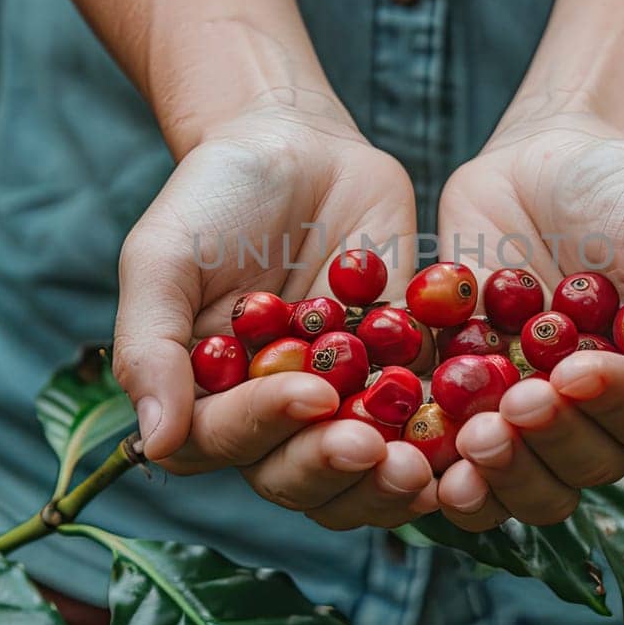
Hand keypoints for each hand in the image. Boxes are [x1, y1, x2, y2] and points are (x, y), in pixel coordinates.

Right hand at [112, 91, 436, 528]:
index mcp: (208, 401)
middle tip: (376, 449)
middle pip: (299, 478)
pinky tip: (473, 428)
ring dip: (392, 479)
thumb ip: (150, 345)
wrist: (295, 145)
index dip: (269, 429)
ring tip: (423, 465)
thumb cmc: (212, 197)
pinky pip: (427, 420)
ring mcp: (343, 401)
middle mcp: (274, 418)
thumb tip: (155, 442)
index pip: (229, 444)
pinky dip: (448, 434)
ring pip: (364, 471)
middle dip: (337, 469)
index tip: (310, 394)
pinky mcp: (404, 372)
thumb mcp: (163, 257)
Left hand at [435, 113, 623, 529]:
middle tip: (521, 400)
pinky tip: (421, 457)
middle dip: (556, 439)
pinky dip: (443, 469)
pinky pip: (461, 460)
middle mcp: (610, 413)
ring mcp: (541, 415)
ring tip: (475, 438)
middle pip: (596, 463)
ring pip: (533, 484)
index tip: (583, 368)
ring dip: (506, 475)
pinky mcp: (474, 405)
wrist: (538, 161)